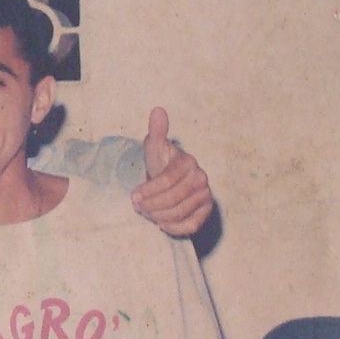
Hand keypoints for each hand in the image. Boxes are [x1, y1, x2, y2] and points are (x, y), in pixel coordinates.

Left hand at [131, 107, 213, 236]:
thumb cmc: (161, 165)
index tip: (133, 197)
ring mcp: (206, 196)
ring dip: (158, 217)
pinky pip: (190, 226)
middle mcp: (201, 179)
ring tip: (148, 213)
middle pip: (172, 200)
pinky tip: (162, 223)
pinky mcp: (206, 212)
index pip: (166, 181)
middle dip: (151, 206)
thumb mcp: (154, 148)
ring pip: (178, 214)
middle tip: (139, 207)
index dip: (148, 191)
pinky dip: (173, 228)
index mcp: (188, 162)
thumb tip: (157, 110)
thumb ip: (156, 132)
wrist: (171, 183)